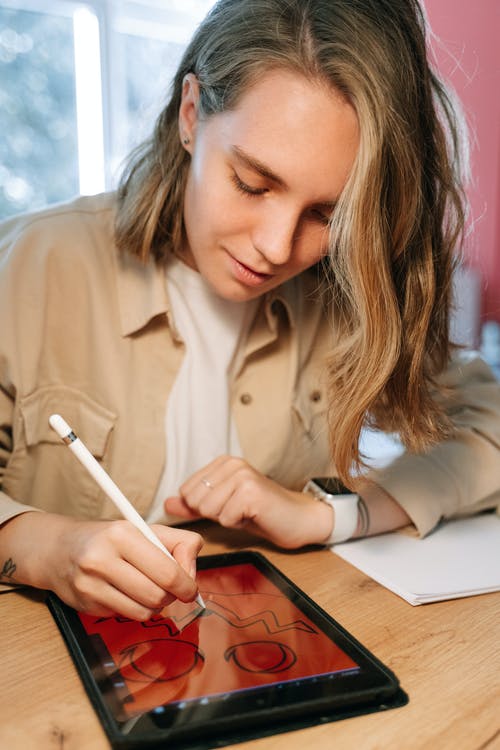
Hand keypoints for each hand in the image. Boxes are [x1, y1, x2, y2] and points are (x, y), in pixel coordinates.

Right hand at [0, 511, 202, 619]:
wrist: (60, 550)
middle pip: (157, 595)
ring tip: (148, 588)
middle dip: (171, 596)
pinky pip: (126, 616)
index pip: (167, 572)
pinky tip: (125, 592)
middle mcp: (103, 559)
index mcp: (122, 535)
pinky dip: (134, 607)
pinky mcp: (86, 605)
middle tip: (170, 589)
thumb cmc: (110, 539)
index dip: (187, 585)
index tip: (190, 589)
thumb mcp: (145, 529)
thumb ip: (178, 543)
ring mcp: (91, 585)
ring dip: (154, 605)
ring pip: (144, 611)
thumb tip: (192, 573)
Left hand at [164, 455, 333, 548]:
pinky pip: (226, 519)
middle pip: (196, 501)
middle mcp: (232, 463)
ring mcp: (242, 475)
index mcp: (222, 463)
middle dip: (215, 514)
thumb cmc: (261, 512)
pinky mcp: (251, 491)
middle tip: (239, 510)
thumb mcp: (222, 507)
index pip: (187, 491)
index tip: (228, 505)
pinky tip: (254, 516)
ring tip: (246, 512)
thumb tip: (166, 504)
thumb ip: (193, 504)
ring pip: (209, 509)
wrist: (298, 519)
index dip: (204, 508)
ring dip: (227, 519)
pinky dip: (239, 524)